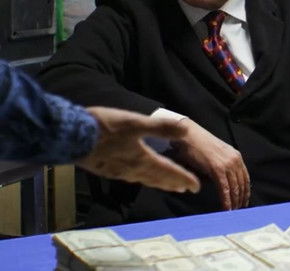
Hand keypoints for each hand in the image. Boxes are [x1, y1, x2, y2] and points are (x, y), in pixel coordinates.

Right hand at [77, 107, 199, 193]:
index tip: (197, 186)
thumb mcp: (135, 122)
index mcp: (142, 159)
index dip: (184, 178)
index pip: (169, 172)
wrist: (70, 137)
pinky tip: (139, 176)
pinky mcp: (106, 170)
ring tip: (168, 185)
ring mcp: (118, 171)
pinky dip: (143, 179)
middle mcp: (132, 169)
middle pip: (158, 179)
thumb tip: (186, 129)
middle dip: (173, 184)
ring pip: (145, 180)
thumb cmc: (104, 128)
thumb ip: (160, 127)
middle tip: (186, 189)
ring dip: (159, 183)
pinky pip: (131, 177)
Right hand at [171, 118, 249, 209]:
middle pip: (242, 185)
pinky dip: (226, 200)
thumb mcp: (216, 155)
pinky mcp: (217, 168)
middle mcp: (235, 160)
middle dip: (241, 199)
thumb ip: (222, 167)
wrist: (188, 134)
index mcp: (236, 156)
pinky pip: (225, 188)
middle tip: (239, 211)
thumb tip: (222, 183)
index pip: (245, 178)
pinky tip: (226, 209)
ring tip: (233, 213)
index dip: (245, 192)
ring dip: (235, 202)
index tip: (244, 202)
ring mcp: (227, 164)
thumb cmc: (198, 145)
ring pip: (235, 188)